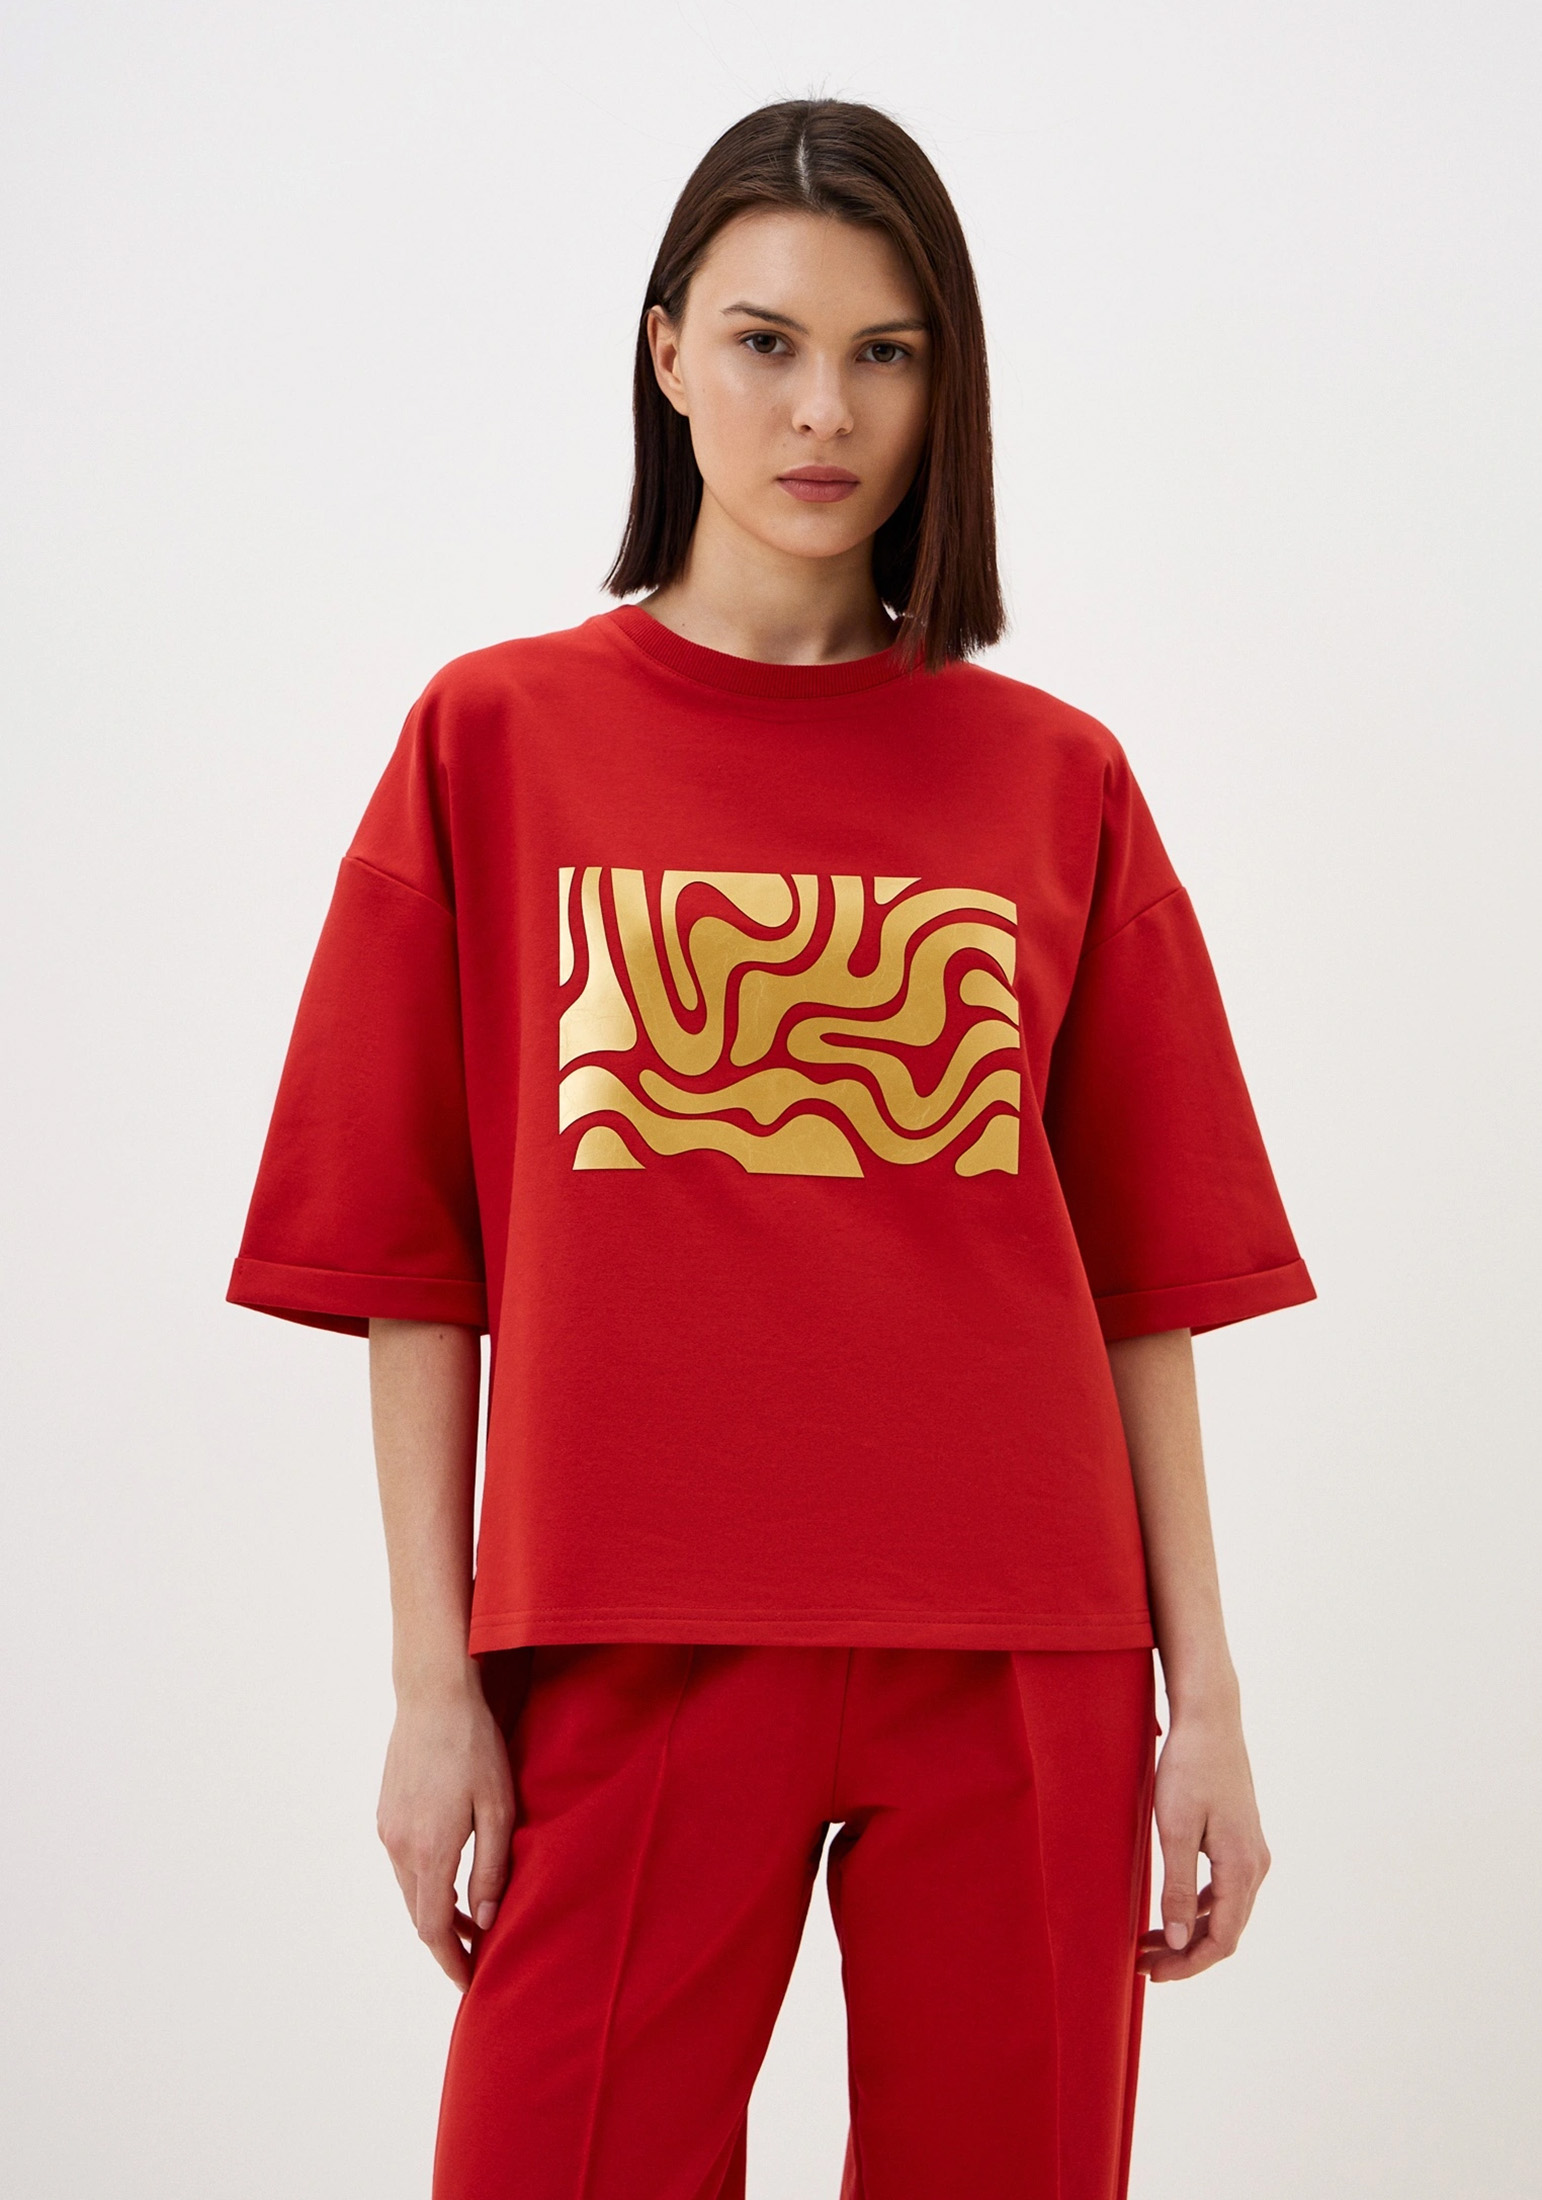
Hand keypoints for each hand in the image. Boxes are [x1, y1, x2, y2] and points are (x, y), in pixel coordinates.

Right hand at [376, 1665, 514, 1989]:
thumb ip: (492, 1868)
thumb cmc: (476, 1747)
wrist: (434, 1696)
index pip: (433, 1929)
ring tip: (470, 1921)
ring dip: (436, 1911)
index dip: (451, 1962)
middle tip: (476, 1959)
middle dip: (445, 1943)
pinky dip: (425, 1882)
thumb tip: (485, 1922)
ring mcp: (388, 1829)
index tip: (471, 1982)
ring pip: (409, 1890)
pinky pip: (403, 1863)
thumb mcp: (499, 1807)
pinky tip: (450, 1875)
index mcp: (429, 1850)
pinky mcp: (385, 1813)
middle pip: (418, 1915)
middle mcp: (399, 1846)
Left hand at [1137, 1699, 1270, 1982]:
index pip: (1222, 1940)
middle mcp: (1255, 1864)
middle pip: (1225, 1931)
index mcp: (1242, 1867)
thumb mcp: (1175, 1829)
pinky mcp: (1240, 1838)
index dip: (1188, 1965)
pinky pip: (1223, 1888)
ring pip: (1224, 1911)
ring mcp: (1251, 1851)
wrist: (1210, 1718)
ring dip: (1190, 1931)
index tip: (1151, 1973)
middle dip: (1185, 1953)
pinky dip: (1197, 1907)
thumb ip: (1179, 1888)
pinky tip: (1170, 1907)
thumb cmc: (1189, 1768)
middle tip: (1142, 1963)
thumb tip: (1183, 1942)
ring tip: (1149, 1940)